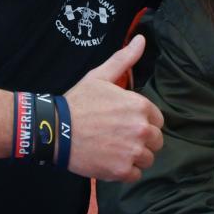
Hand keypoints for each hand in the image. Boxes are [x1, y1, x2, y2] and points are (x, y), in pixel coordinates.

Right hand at [65, 35, 163, 180]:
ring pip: (148, 159)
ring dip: (135, 156)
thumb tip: (141, 39)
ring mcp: (132, 151)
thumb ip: (124, 59)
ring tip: (115, 148)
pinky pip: (136, 175)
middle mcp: (141, 129)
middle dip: (142, 140)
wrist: (54, 130)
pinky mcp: (121, 170)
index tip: (126, 122)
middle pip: (156, 141)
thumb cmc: (78, 102)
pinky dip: (125, 171)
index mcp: (139, 106)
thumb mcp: (101, 76)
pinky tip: (110, 160)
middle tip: (120, 136)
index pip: (158, 120)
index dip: (143, 121)